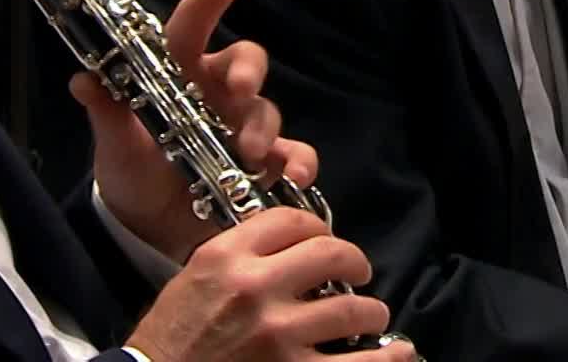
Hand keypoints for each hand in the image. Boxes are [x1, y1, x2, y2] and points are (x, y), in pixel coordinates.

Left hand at [72, 0, 314, 262]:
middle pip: (246, 61)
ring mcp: (244, 128)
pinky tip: (295, 174)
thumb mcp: (114, 143)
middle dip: (248, 70)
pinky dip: (299, 161)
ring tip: (249, 154)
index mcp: (180, 73)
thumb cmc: (131, 170)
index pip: (191, 29)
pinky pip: (292, 154)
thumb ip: (107, 112)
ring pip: (267, 110)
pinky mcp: (264, 165)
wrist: (147, 228)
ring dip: (263, 128)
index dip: (207, 3)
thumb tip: (82, 81)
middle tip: (240, 88)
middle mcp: (218, 93)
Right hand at [125, 207, 412, 361]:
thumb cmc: (171, 339)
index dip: (317, 227)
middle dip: (354, 262)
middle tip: (358, 273)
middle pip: (331, 254)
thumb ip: (240, 258)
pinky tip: (397, 355)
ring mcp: (278, 335)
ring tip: (371, 318)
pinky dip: (386, 360)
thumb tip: (292, 251)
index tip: (325, 241)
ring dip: (371, 312)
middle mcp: (256, 289)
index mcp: (227, 257)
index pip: (291, 220)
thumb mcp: (194, 280)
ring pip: (352, 309)